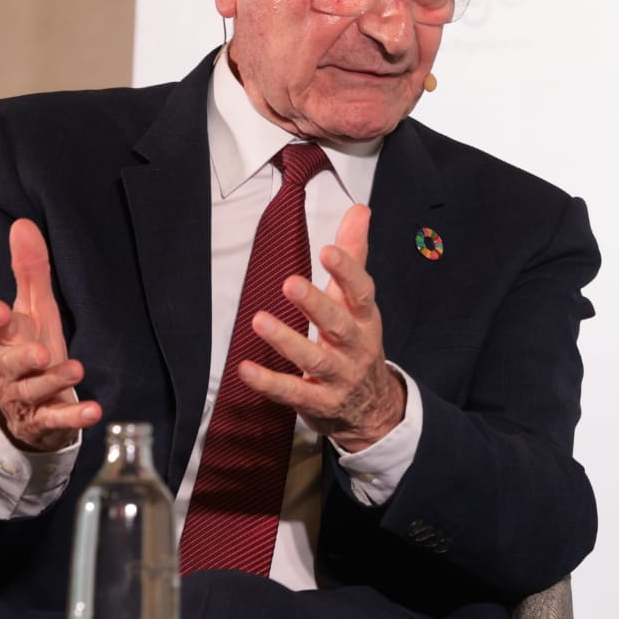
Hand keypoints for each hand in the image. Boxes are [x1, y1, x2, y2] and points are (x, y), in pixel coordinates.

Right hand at [0, 219, 98, 451]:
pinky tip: (94, 410)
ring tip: (75, 371)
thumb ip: (29, 271)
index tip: (0, 310)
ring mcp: (26, 397)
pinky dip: (74, 417)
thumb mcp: (34, 310)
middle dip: (22, 358)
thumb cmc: (31, 349)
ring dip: (53, 381)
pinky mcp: (44, 421)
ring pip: (33, 391)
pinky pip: (56, 421)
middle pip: (9, 363)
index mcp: (5, 340)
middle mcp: (10, 369)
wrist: (29, 408)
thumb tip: (23, 224)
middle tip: (40, 351)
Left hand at [240, 204, 405, 451]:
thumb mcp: (359, 302)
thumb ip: (355, 256)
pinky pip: (293, 392)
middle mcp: (355, 347)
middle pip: (339, 325)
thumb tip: (359, 210)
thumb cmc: (358, 344)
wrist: (373, 408)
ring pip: (315, 359)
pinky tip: (245, 369)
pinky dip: (269, 383)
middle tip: (290, 284)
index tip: (329, 250)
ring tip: (260, 320)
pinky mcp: (318, 402)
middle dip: (317, 304)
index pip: (361, 292)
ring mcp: (339, 377)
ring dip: (287, 341)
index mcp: (366, 319)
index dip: (348, 271)